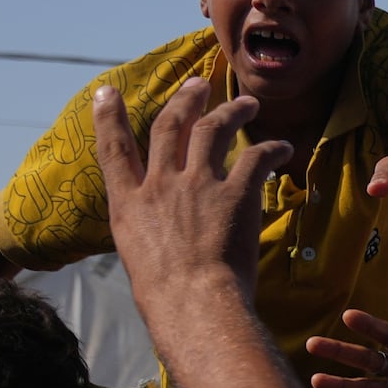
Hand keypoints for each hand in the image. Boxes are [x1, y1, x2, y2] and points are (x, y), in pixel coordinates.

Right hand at [97, 78, 283, 303]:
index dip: (108, 118)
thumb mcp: (136, 256)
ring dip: (231, 111)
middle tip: (198, 84)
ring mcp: (198, 185)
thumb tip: (155, 227)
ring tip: (246, 103)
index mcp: (129, 203)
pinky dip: (271, 148)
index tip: (106, 92)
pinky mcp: (235, 194)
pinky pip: (256, 158)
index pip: (113, 150)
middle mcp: (160, 185)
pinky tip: (281, 146)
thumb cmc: (164, 296)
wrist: (192, 303)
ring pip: (212, 129)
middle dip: (184, 100)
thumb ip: (145, 228)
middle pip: (169, 126)